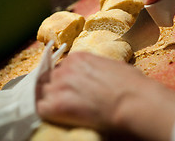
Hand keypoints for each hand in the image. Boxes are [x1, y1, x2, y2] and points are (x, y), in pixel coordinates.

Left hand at [36, 52, 174, 140]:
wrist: (133, 101)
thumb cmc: (131, 84)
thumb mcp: (113, 66)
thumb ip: (96, 67)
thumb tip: (96, 74)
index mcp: (79, 57)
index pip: (61, 68)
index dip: (65, 80)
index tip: (71, 89)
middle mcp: (66, 68)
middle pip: (50, 79)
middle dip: (57, 90)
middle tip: (69, 101)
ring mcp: (60, 85)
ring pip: (44, 94)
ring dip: (51, 102)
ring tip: (64, 112)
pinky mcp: (57, 105)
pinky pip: (41, 109)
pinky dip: (47, 114)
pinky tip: (58, 117)